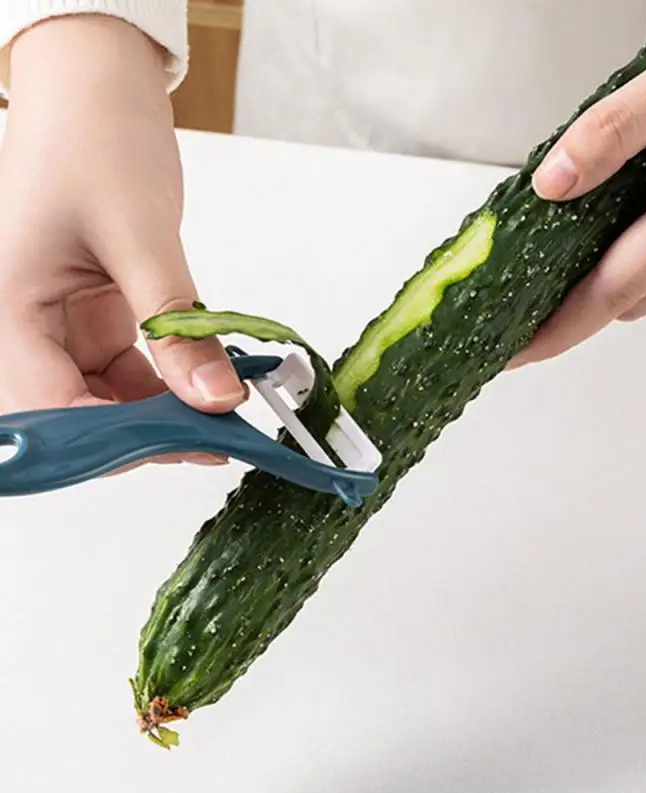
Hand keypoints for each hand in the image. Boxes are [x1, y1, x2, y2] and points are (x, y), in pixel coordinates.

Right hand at [0, 15, 244, 466]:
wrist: (99, 92)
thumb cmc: (93, 139)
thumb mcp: (139, 238)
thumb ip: (177, 328)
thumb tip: (215, 397)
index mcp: (9, 310)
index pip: (52, 407)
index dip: (118, 439)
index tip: (188, 443)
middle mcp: (29, 327)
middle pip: (79, 414)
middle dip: (145, 431)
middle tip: (213, 433)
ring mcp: (63, 326)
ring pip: (110, 399)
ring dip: (164, 411)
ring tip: (220, 409)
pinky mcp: (99, 318)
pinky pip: (132, 371)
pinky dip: (170, 382)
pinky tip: (206, 380)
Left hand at [511, 0, 645, 365]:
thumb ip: (617, 128)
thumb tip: (554, 183)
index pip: (617, 288)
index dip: (562, 327)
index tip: (520, 351)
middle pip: (639, 297)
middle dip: (578, 317)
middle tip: (527, 318)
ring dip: (615, 289)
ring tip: (562, 279)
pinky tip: (625, 232)